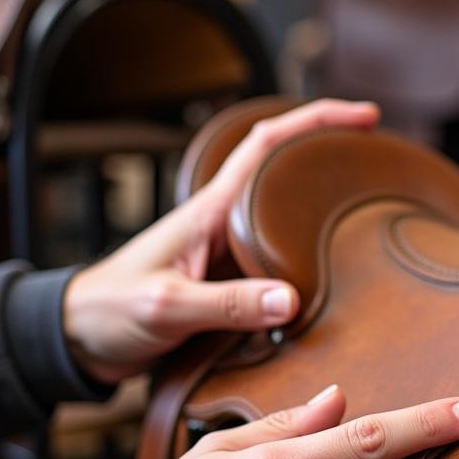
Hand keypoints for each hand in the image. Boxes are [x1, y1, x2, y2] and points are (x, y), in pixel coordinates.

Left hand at [64, 99, 378, 383]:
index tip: (364, 117)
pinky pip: (277, 273)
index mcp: (210, 212)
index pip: (267, 146)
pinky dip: (306, 276)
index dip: (315, 122)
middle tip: (382, 178)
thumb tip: (293, 300)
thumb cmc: (109, 312)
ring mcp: (228, 257)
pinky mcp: (228, 288)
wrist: (77, 342)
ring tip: (366, 235)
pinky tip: (328, 293)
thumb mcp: (167, 306)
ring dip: (323, 230)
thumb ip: (227, 304)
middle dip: (333, 170)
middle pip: (288, 183)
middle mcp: (224, 226)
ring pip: (287, 231)